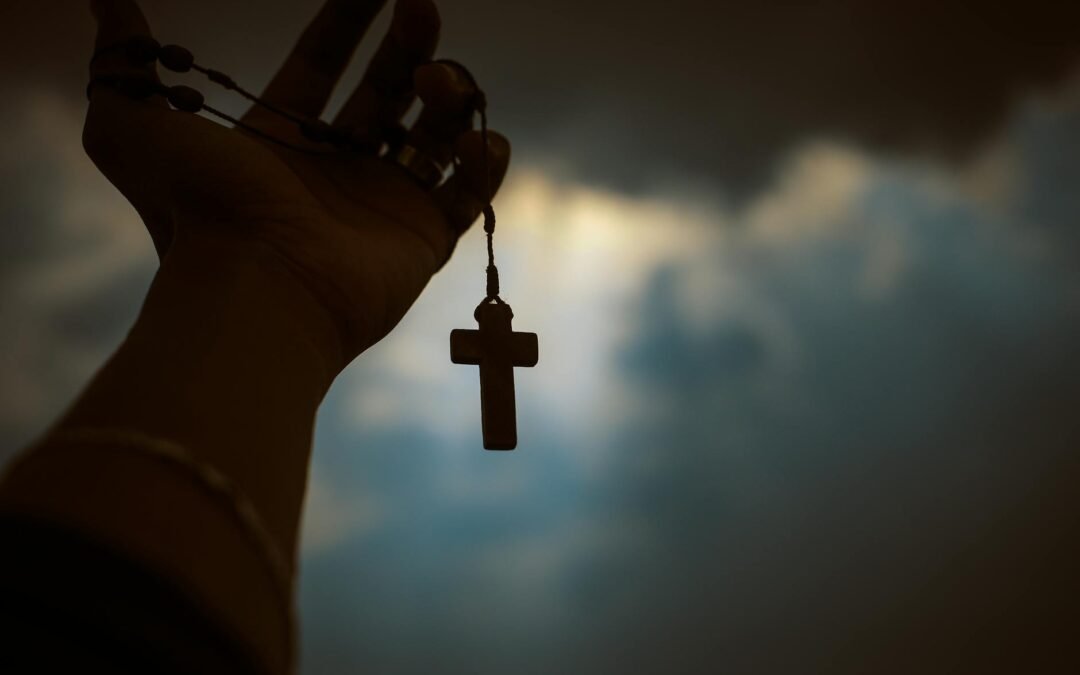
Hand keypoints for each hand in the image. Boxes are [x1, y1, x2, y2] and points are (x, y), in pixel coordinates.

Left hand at [84, 0, 510, 366]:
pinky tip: (480, 139)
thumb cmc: (200, 209)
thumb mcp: (132, 124)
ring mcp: (383, 204)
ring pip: (433, 134)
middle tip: (421, 9)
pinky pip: (468, 195)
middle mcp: (336, 167)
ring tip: (441, 82)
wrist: (258, 286)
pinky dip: (484, 164)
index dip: (350, 18)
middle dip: (409, 46)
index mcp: (283, 139)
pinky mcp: (424, 240)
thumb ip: (123, 56)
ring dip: (449, 96)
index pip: (324, 62)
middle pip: (387, 90)